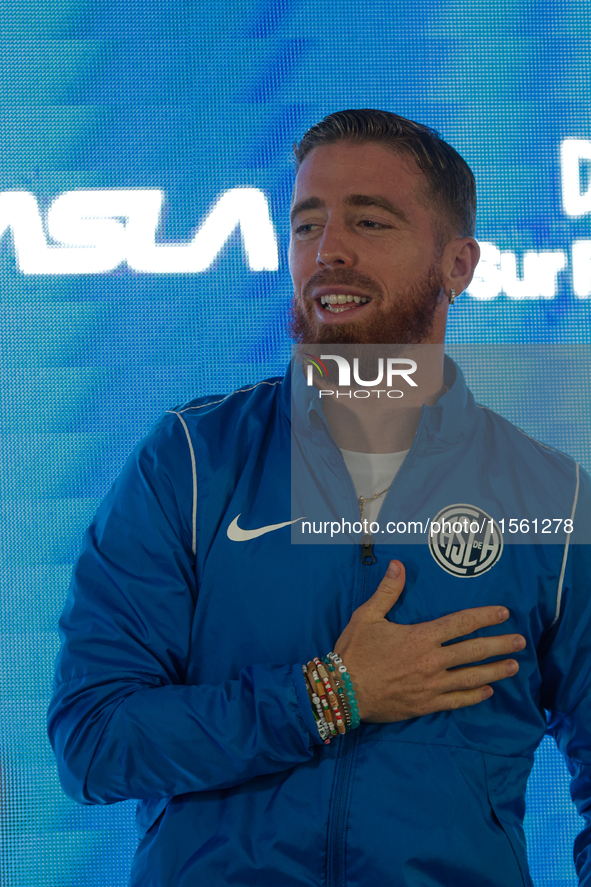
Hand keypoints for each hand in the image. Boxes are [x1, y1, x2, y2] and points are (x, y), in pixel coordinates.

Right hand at [333, 560, 525, 722]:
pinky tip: (487, 692)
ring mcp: (431, 685)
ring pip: (471, 677)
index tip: (504, 613)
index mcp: (420, 636)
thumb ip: (387, 591)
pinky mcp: (426, 704)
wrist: (342, 691)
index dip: (485, 617)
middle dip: (500, 644)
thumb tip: (398, 565)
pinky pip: (457, 700)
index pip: (461, 623)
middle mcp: (431, 661)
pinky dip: (474, 696)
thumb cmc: (355, 651)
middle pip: (474, 650)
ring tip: (513, 666)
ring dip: (495, 670)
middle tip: (520, 641)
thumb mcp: (367, 615)